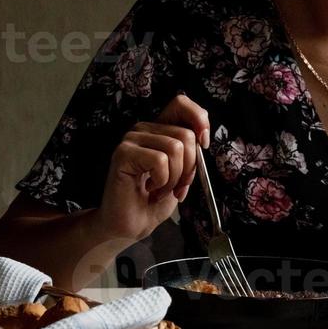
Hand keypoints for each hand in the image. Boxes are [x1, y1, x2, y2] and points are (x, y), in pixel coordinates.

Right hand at [100, 93, 209, 241]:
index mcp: (160, 129)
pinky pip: (159, 160)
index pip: (181, 103)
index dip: (199, 119)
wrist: (132, 224)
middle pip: (186, 134)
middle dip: (189, 168)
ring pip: (175, 148)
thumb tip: (202, 139)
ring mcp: (132, 139)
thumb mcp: (182, 172)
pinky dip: (162, 181)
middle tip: (177, 187)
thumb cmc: (155, 200)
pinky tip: (149, 189)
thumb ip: (191, 152)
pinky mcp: (124, 153)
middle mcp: (144, 129)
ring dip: (174, 178)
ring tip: (160, 189)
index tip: (203, 145)